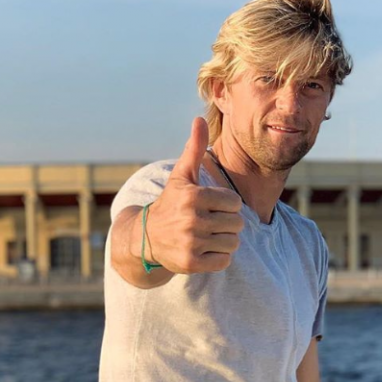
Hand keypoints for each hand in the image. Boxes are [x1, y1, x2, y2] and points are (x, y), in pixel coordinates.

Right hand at [141, 117, 243, 273]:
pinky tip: (203, 250)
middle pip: (236, 224)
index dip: (226, 205)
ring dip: (224, 241)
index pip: (235, 203)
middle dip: (227, 224)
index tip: (211, 206)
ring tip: (207, 236)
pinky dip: (218, 258)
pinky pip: (224, 261)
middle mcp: (192, 220)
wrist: (145, 238)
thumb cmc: (171, 203)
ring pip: (233, 243)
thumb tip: (199, 119)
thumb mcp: (182, 176)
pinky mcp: (191, 263)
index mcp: (193, 197)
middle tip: (209, 223)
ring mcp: (191, 243)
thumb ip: (194, 148)